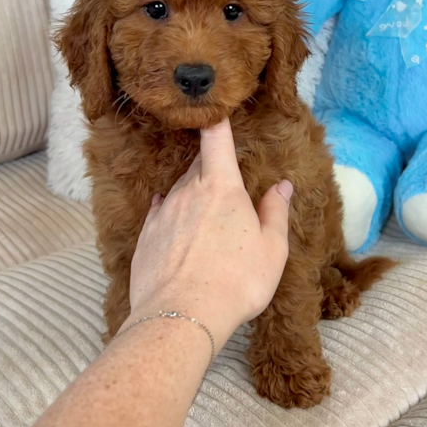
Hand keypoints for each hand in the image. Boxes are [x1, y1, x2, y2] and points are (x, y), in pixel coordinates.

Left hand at [124, 119, 291, 349]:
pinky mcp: (145, 238)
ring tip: (207, 220)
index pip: (217, 140)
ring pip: (179, 192)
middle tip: (227, 183)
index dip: (217, 120)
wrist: (181, 317)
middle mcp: (187, 192)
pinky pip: (160, 215)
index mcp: (221, 188)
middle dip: (212, 168)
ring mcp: (162, 214)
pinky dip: (170, 214)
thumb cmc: (236, 282)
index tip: (217, 109)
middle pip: (198, 167)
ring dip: (193, 197)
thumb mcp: (271, 249)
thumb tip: (281, 186)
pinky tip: (173, 221)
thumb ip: (276, 213)